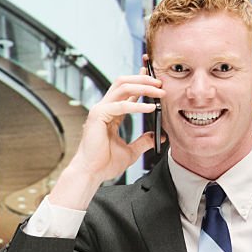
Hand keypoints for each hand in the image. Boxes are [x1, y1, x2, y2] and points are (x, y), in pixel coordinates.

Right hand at [49, 67, 161, 209]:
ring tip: (158, 91)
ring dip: (142, 86)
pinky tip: (150, 108)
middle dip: (143, 79)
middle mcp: (104, 108)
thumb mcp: (131, 151)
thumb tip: (159, 136)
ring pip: (122, 87)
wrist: (91, 173)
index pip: (126, 91)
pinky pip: (120, 105)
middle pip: (124, 82)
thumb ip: (144, 141)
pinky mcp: (98, 116)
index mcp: (111, 113)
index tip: (155, 78)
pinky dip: (137, 105)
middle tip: (160, 83)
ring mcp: (100, 110)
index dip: (140, 81)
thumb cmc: (105, 163)